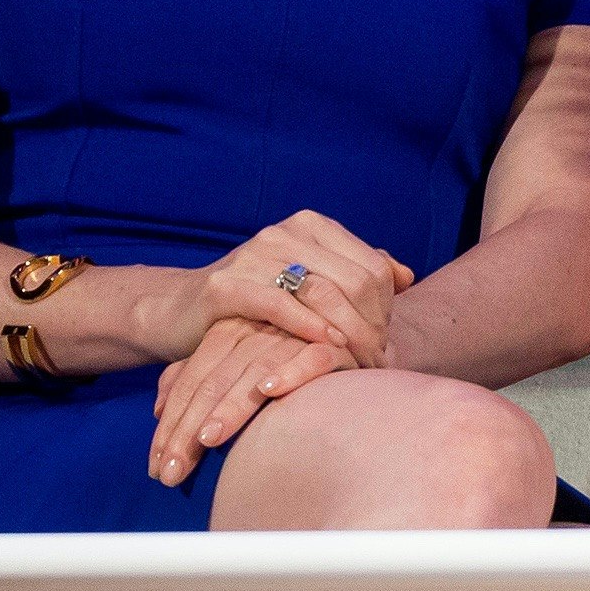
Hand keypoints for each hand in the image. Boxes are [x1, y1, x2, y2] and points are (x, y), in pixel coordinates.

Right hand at [137, 209, 413, 366]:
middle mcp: (284, 232)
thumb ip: (356, 272)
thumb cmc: (257, 303)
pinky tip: (327, 346)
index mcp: (311, 226)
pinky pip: (278, 304)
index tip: (386, 344)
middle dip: (371, 327)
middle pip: (352, 281)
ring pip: (322, 291)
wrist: (182, 311)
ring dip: (347, 333)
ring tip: (358, 364)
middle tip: (377, 362)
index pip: (372, 267)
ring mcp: (253, 254)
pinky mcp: (225, 284)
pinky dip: (308, 326)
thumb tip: (407, 275)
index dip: (386, 310)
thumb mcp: (310, 284)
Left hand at [148, 317, 359, 484]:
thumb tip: (158, 408)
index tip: (157, 468)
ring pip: (254, 369)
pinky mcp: (335, 342)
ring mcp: (294, 334)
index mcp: (229, 331)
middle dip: (189, 428)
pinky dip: (291, 370)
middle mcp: (257, 329)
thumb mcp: (235, 363)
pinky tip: (269, 391)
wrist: (349, 328)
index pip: (192, 381)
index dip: (172, 424)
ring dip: (232, 405)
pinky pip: (311, 356)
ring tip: (209, 439)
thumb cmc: (287, 357)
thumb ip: (197, 377)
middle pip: (215, 380)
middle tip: (173, 471)